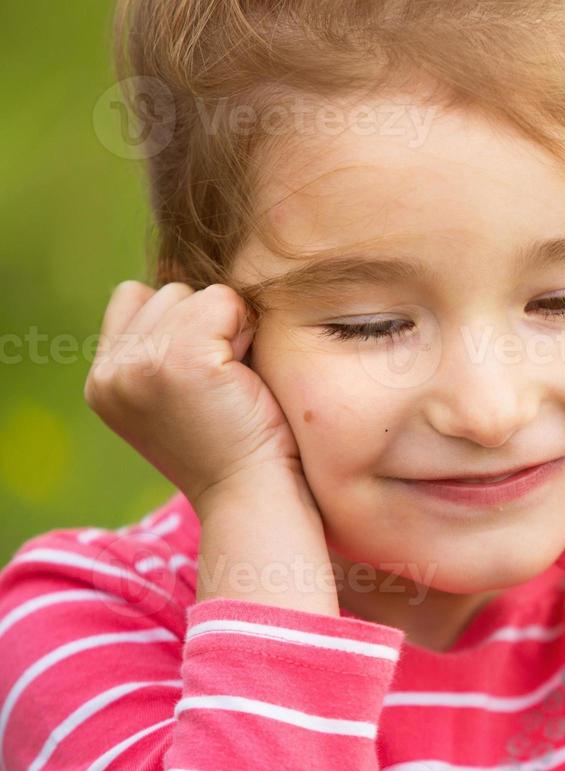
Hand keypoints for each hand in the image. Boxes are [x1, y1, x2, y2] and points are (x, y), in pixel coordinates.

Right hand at [84, 281, 307, 510]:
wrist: (254, 493)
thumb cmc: (236, 442)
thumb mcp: (178, 392)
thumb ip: (162, 342)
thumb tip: (178, 277)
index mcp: (103, 381)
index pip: (133, 298)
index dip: (182, 321)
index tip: (205, 374)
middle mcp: (112, 372)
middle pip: (169, 293)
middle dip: (209, 325)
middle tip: (225, 384)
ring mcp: (143, 364)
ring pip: (196, 294)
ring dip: (230, 327)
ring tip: (235, 381)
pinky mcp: (183, 359)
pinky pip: (224, 301)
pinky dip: (247, 328)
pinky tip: (246, 374)